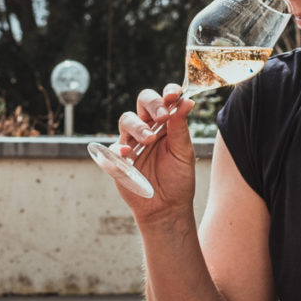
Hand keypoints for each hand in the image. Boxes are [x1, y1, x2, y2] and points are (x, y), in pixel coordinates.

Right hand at [110, 84, 199, 215]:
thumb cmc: (178, 179)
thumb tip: (187, 101)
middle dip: (152, 104)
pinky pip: (113, 147)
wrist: (167, 207)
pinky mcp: (117, 158)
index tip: (174, 94)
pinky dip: (120, 149)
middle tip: (162, 116)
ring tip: (149, 140)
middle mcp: (147, 128)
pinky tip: (129, 155)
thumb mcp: (183, 153)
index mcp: (165, 124)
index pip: (164, 100)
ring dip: (138, 126)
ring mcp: (131, 142)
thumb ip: (181, 128)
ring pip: (126, 120)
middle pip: (142, 102)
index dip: (167, 92)